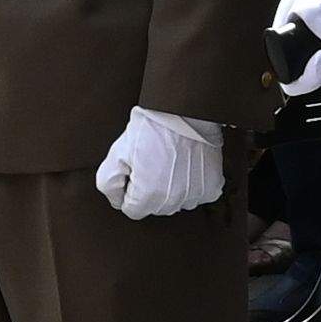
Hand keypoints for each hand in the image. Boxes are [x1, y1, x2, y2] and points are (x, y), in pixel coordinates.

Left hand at [93, 107, 226, 220]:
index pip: (132, 210)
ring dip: (170, 189)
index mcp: (148, 195)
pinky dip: (190, 184)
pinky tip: (186, 166)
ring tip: (169, 162)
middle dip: (149, 190)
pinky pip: (196, 195)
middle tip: (152, 162)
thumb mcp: (117, 153)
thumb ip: (109, 184)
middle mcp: (173, 201)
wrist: (184, 111)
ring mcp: (195, 195)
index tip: (135, 172)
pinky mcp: (211, 187)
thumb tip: (118, 200)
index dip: (129, 190)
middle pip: (154, 208)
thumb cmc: (151, 129)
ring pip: (175, 203)